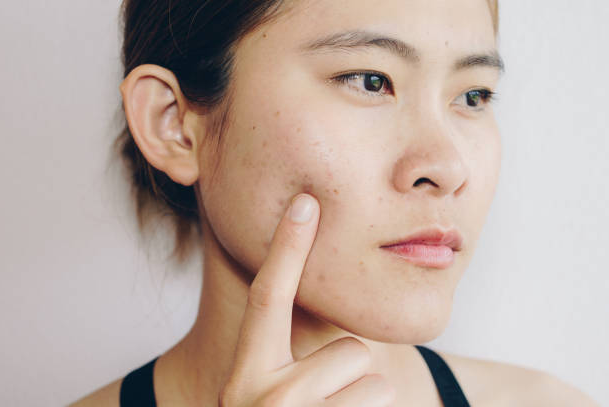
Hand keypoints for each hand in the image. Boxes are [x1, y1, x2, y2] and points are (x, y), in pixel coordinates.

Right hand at [218, 193, 395, 405]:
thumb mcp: (268, 392)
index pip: (268, 297)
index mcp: (246, 374)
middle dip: (349, 373)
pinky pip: (382, 402)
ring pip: (373, 382)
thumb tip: (323, 299)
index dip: (287, 248)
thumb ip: (283, 352)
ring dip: (362, 402)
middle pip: (348, 350)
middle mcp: (258, 396)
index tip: (306, 202)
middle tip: (323, 404)